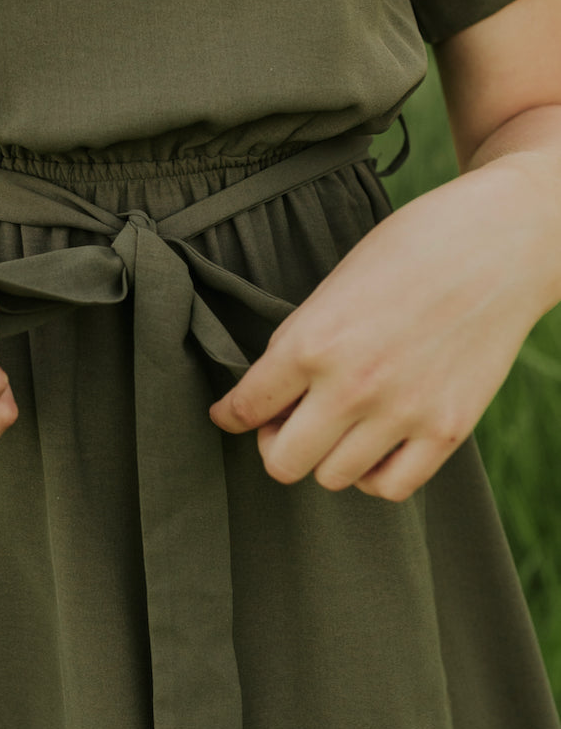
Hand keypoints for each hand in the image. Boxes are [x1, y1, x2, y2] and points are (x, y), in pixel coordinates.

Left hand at [209, 162, 547, 500]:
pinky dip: (375, 474)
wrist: (499, 241)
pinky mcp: (447, 430)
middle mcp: (353, 386)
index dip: (230, 415)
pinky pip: (392, 487)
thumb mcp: (336, 285)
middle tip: (286, 422)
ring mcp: (403, 413)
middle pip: (283, 462)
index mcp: (313, 341)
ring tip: (338, 425)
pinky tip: (376, 444)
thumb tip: (267, 395)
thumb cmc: (411, 249)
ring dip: (326, 456)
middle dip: (274, 444)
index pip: (247, 407)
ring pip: (334, 478)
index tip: (229, 416)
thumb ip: (299, 342)